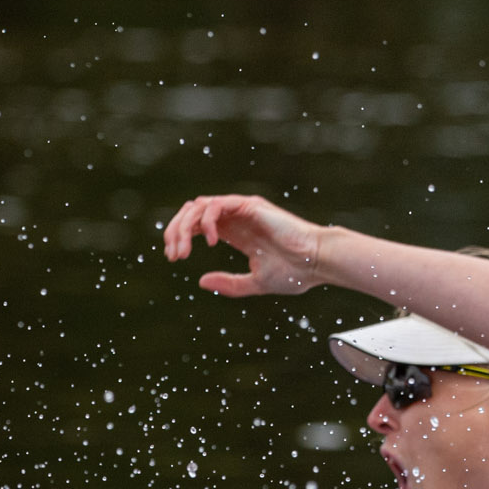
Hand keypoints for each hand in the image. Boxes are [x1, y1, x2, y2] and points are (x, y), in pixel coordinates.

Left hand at [161, 194, 328, 296]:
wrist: (316, 263)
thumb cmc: (293, 272)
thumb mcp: (253, 283)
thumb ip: (228, 283)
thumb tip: (200, 281)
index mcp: (234, 232)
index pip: (195, 226)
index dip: (178, 238)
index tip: (172, 258)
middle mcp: (235, 217)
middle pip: (191, 212)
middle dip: (175, 231)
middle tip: (173, 255)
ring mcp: (242, 210)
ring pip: (199, 206)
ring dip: (185, 227)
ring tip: (183, 251)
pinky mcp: (250, 206)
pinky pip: (217, 205)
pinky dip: (207, 221)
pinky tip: (211, 242)